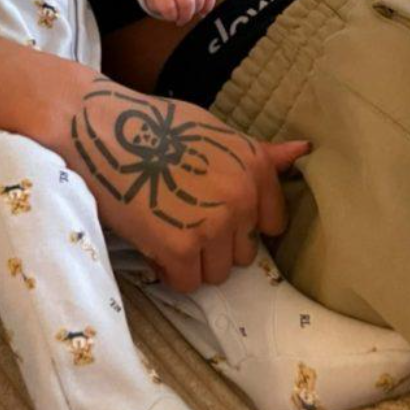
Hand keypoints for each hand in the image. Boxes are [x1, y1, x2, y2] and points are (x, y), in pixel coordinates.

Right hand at [64, 75, 310, 290]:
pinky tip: (151, 240)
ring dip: (191, 260)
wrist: (105, 130)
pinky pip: (185, 282)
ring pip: (216, 273)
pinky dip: (167, 270)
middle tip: (179, 215)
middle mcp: (242, 198)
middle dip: (214, 243)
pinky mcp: (181, 249)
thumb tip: (305, 150)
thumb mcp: (215, 131)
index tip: (211, 209)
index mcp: (255, 168)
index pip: (271, 225)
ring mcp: (213, 226)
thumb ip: (258, 153)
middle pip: (242, 253)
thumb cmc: (156, 126)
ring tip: (164, 227)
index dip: (239, 222)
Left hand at [144, 0, 215, 24]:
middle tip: (182, 19)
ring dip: (196, 10)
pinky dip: (208, 5)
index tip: (171, 16)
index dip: (171, 16)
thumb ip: (162, 10)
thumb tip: (176, 17)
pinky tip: (202, 10)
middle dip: (186, 16)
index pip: (168, 7)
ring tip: (189, 11)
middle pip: (187, 3)